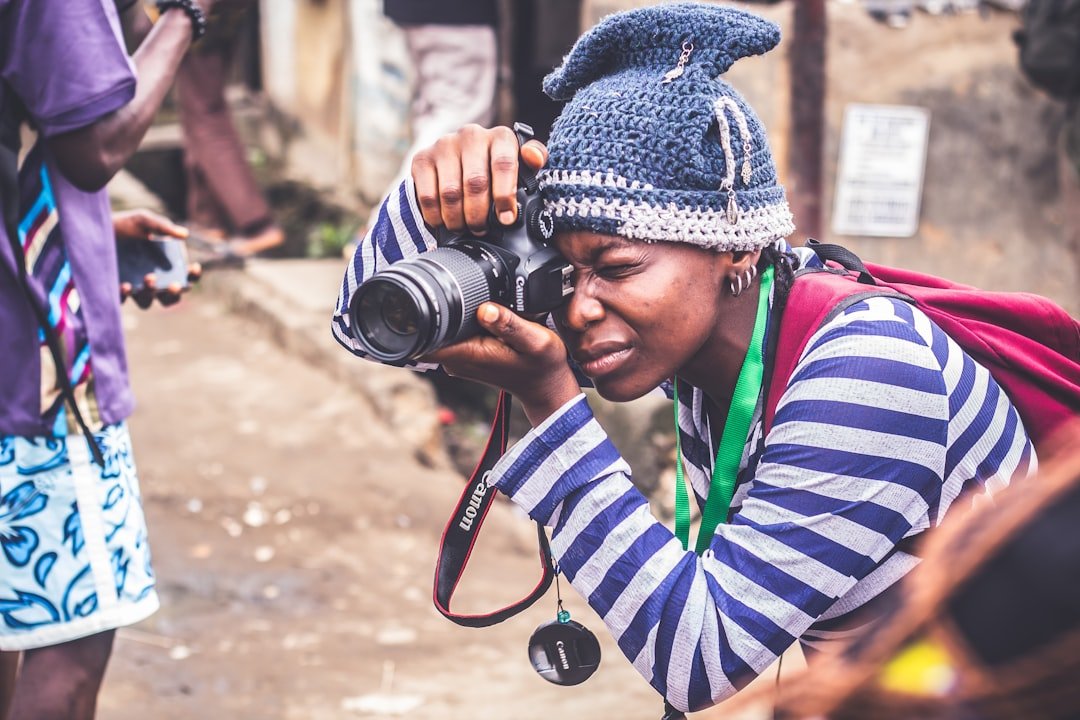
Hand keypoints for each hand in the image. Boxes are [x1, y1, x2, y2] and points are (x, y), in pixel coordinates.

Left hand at [113, 209, 201, 307]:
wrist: (92, 228)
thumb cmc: (123, 225)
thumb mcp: (143, 220)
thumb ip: (163, 226)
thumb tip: (184, 234)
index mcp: (166, 266)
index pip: (185, 277)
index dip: (193, 275)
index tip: (194, 267)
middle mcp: (153, 281)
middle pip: (170, 297)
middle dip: (174, 293)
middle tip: (174, 284)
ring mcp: (134, 287)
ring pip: (147, 302)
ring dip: (151, 293)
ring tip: (149, 278)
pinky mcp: (114, 290)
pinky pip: (122, 300)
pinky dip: (125, 295)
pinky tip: (126, 285)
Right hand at [411, 125, 547, 236]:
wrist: (457, 159)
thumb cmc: (494, 168)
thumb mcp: (520, 165)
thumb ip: (534, 159)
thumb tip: (535, 158)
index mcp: (500, 137)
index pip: (504, 164)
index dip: (505, 196)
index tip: (506, 219)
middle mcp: (471, 135)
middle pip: (475, 183)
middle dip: (479, 214)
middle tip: (481, 228)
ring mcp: (444, 145)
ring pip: (450, 193)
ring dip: (457, 218)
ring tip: (464, 227)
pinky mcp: (422, 158)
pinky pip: (428, 195)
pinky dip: (436, 216)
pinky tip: (443, 222)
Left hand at [424, 302, 579, 426]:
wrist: (546, 386)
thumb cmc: (543, 366)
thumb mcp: (535, 341)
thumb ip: (510, 324)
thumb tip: (485, 309)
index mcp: (468, 354)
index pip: (424, 339)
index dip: (419, 317)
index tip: (430, 295)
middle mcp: (458, 360)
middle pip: (428, 329)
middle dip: (436, 307)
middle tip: (457, 289)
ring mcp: (460, 359)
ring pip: (439, 330)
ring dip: (449, 314)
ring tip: (473, 301)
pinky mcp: (466, 356)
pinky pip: (451, 334)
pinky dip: (460, 322)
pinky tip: (479, 315)